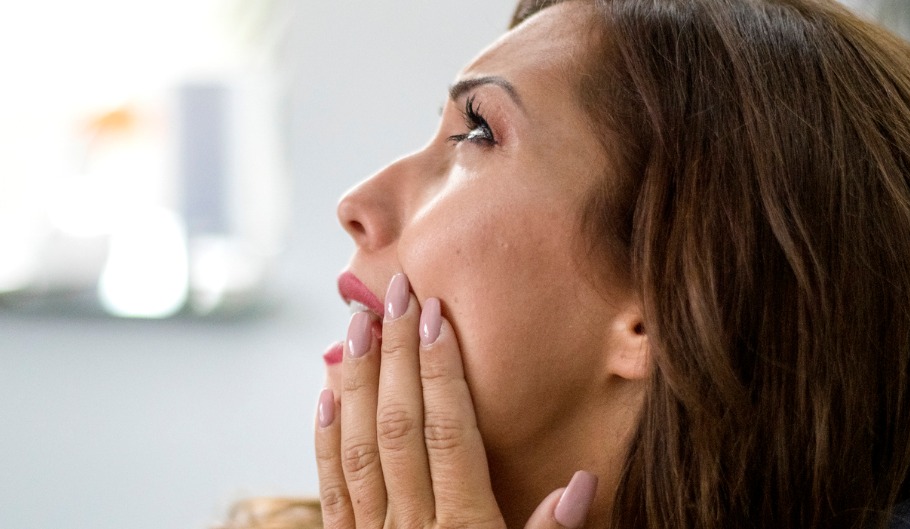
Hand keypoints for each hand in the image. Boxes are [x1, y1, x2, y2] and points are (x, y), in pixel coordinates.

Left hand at [315, 273, 597, 528]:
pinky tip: (325, 396)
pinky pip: (331, 490)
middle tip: (395, 293)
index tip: (435, 314)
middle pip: (398, 425)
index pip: (447, 432)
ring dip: (356, 381)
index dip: (439, 369)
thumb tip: (584, 481)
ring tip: (357, 325)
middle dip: (395, 354)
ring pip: (358, 447)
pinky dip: (325, 439)